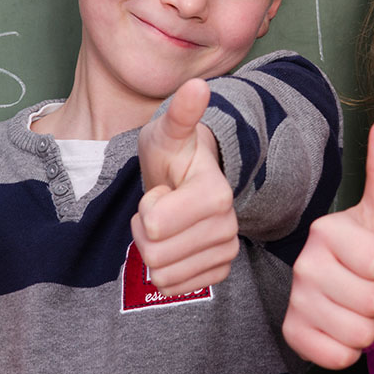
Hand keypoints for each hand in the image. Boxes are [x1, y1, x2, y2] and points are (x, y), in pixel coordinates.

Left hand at [134, 79, 238, 295]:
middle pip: (155, 253)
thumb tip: (196, 86)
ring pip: (161, 273)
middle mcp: (228, 227)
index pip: (154, 225)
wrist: (189, 179)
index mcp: (216, 194)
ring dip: (153, 249)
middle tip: (159, 206)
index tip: (162, 189)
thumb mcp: (169, 132)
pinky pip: (173, 287)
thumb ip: (181, 113)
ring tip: (167, 223)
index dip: (147, 206)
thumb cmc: (174, 154)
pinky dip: (164, 269)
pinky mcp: (219, 272)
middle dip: (145, 229)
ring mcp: (225, 251)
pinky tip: (174, 244)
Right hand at [283, 120, 373, 369]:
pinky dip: (350, 349)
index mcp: (326, 230)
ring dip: (369, 325)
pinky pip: (338, 357)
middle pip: (373, 301)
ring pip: (360, 334)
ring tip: (358, 304)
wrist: (357, 283)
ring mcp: (295, 300)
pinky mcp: (292, 333)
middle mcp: (303, 264)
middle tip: (368, 285)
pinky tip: (342, 326)